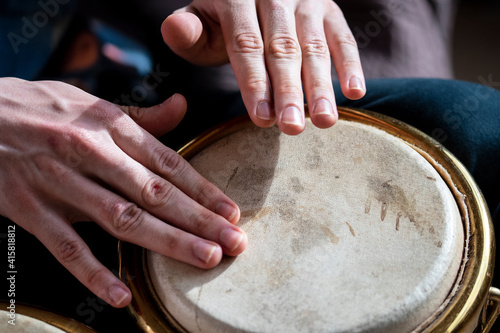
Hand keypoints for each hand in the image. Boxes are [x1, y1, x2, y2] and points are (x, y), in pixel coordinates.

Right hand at [0, 78, 246, 306]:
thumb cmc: (40, 107)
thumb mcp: (91, 102)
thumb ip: (140, 115)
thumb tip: (182, 107)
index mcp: (109, 124)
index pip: (168, 162)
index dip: (203, 189)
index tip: (231, 212)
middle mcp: (90, 152)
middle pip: (154, 193)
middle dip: (198, 220)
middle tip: (234, 242)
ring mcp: (59, 182)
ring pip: (121, 219)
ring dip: (166, 242)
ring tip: (204, 258)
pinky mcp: (28, 209)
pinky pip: (66, 247)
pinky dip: (94, 273)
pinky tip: (122, 295)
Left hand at [161, 0, 364, 134]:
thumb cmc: (222, 17)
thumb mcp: (199, 19)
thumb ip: (187, 30)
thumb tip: (174, 28)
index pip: (245, 43)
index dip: (253, 82)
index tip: (260, 119)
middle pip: (282, 48)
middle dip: (288, 90)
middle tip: (292, 127)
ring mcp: (305, 0)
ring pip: (314, 46)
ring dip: (320, 85)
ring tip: (325, 121)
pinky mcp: (328, 9)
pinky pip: (342, 37)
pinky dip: (350, 65)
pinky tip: (355, 93)